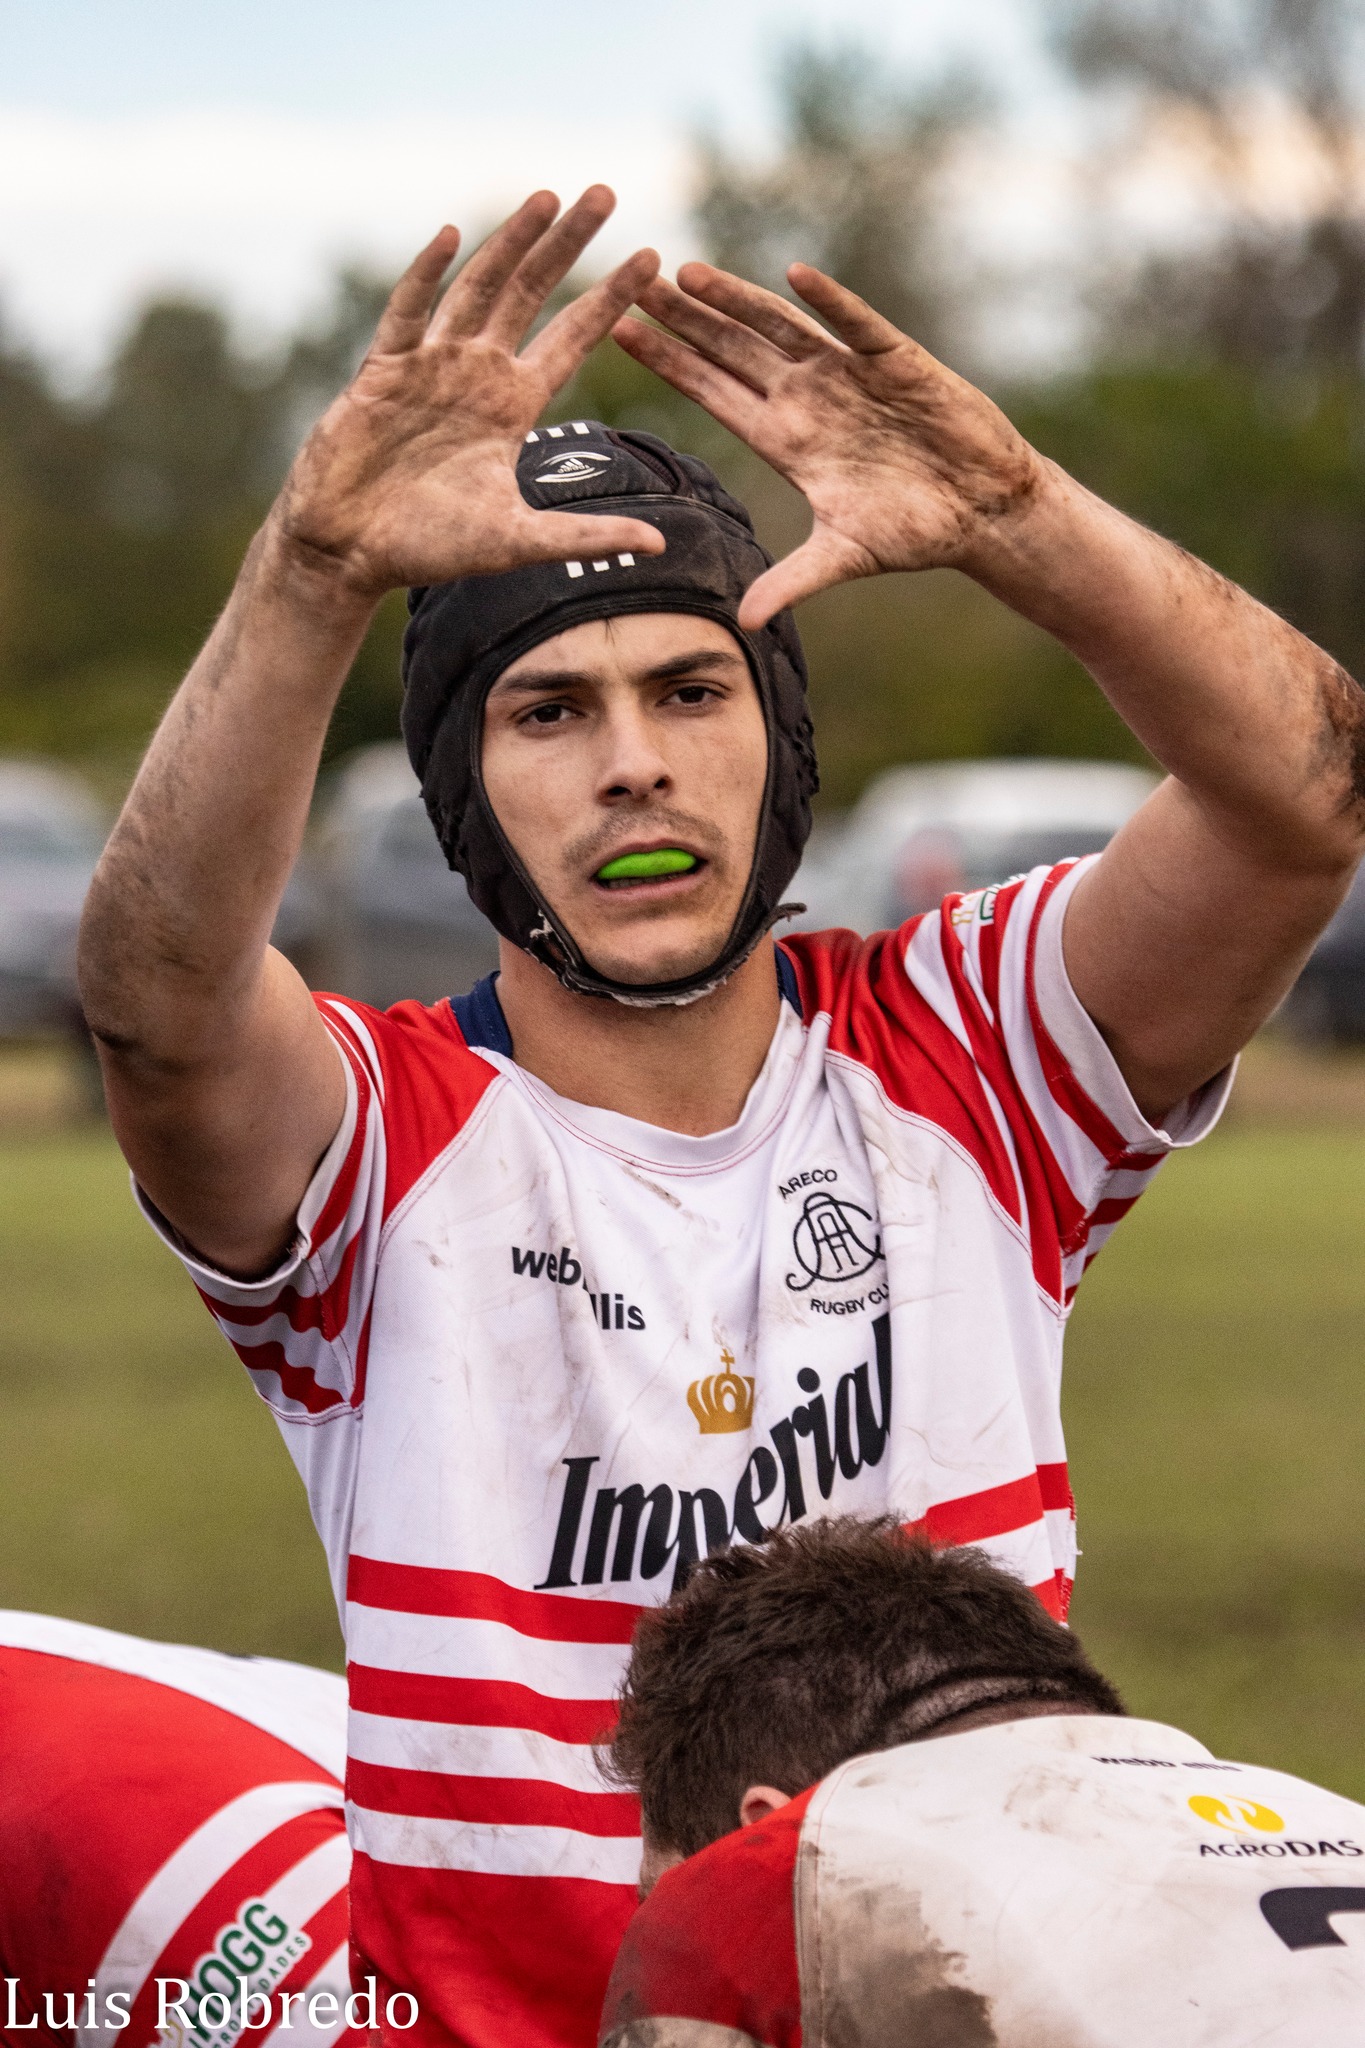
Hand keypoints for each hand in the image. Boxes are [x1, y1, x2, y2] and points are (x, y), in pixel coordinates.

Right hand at [274, 187, 665, 597]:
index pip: (571, 340)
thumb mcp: (520, 541)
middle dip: (568, 244)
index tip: (650, 258)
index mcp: (513, 407)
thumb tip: (659, 544)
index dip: (608, 300)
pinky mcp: (384, 370)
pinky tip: (453, 235)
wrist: (352, 550)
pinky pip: (409, 313)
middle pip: (530, 293)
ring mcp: (431, 365)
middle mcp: (477, 374)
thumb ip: (586, 536)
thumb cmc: (431, 546)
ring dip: (511, 241)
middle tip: (605, 192)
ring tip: (548, 196)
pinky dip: (427, 275)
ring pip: (477, 288)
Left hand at [613, 262, 1044, 627]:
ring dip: (735, 300)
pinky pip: (856, 326)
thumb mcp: (843, 556)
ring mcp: (848, 374)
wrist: (980, 510)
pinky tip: (795, 276)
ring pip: (779, 327)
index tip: (621, 332)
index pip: (712, 393)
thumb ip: (791, 582)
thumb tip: (745, 622)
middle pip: (730, 349)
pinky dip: (829, 303)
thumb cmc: (913, 529)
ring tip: (687, 272)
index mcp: (786, 438)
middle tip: (629, 279)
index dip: (669, 364)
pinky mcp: (895, 363)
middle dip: (682, 317)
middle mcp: (808, 397)